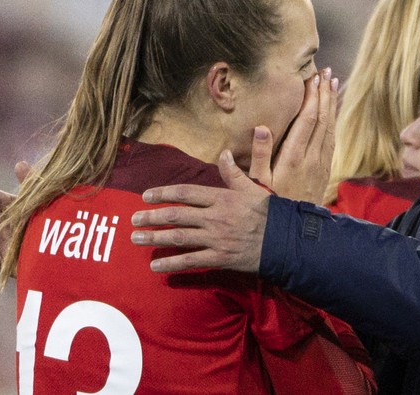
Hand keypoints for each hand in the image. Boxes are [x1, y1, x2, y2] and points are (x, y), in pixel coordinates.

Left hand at [131, 149, 270, 272]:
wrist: (285, 241)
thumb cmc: (269, 214)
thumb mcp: (253, 188)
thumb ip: (233, 173)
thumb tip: (224, 153)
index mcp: (222, 198)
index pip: (186, 193)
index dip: (164, 193)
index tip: (146, 196)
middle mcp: (215, 217)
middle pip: (177, 215)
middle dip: (152, 217)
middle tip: (133, 219)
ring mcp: (216, 239)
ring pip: (179, 237)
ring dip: (155, 238)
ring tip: (136, 238)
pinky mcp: (220, 258)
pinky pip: (191, 261)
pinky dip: (172, 263)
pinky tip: (155, 265)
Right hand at [248, 67, 337, 203]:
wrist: (294, 234)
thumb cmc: (269, 207)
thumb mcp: (255, 185)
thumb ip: (258, 156)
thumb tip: (261, 127)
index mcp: (294, 157)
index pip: (307, 120)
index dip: (311, 98)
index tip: (312, 78)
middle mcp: (311, 158)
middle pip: (322, 119)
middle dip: (324, 94)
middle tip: (326, 72)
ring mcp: (320, 165)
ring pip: (330, 128)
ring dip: (331, 104)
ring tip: (332, 83)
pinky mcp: (324, 171)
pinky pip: (332, 140)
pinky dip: (333, 121)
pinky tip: (332, 112)